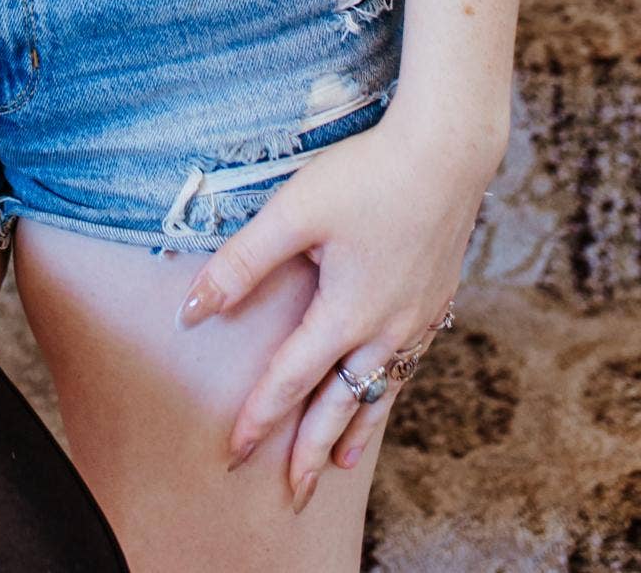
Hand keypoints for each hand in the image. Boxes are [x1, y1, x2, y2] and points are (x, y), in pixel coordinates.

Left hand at [173, 106, 496, 508]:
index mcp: (347, 314)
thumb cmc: (368, 173)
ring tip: (338, 463)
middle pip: (341, 406)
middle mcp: (386, 330)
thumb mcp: (294, 212)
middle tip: (292, 491)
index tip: (234, 451)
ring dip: (355, 430)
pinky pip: (408, 364)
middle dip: (311, 450)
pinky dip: (389, 390)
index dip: (259, 417)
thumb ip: (242, 264)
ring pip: (380, 391)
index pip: (291, 381)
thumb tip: (193, 309)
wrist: (448, 150)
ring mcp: (417, 318)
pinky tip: (386, 386)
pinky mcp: (437, 298)